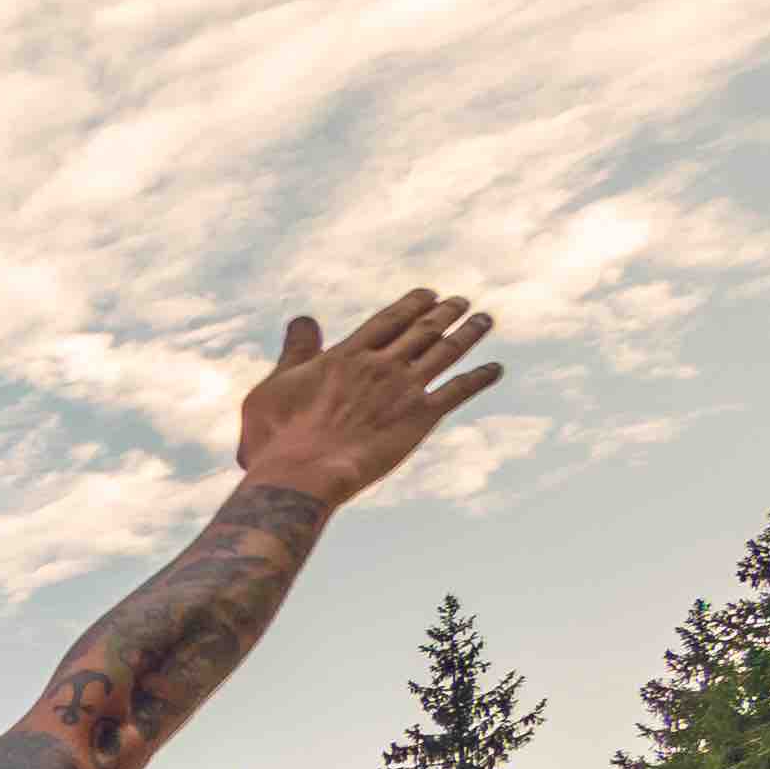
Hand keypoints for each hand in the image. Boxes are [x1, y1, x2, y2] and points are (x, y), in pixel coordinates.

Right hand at [232, 291, 503, 508]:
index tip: (429, 294)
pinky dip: (479, 378)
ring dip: (468, 334)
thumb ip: (295, 352)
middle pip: (423, 329)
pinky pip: (459, 391)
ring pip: (446, 351)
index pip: (390, 320)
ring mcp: (405, 389)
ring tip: (484, 320)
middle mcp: (382, 365)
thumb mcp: (274, 385)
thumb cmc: (276, 435)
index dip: (412, 304)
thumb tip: (303, 320)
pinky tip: (495, 369)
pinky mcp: (421, 418)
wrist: (300, 474)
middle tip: (460, 302)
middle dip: (445, 312)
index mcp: (348, 354)